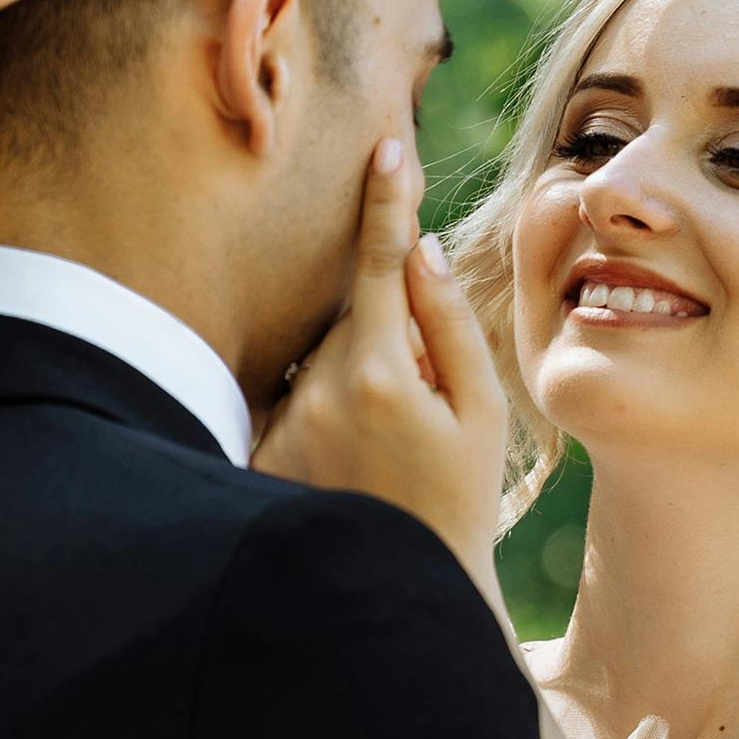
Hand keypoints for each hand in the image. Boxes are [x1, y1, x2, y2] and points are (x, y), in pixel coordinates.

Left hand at [256, 137, 513, 608]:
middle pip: (355, 317)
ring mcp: (281, 420)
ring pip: (325, 359)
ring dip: (361, 384)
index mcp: (382, 373)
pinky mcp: (257, 447)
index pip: (382, 263)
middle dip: (392, 340)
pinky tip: (353, 472)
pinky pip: (297, 400)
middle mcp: (319, 388)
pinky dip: (330, 419)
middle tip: (426, 414)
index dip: (387, 201)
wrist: (395, 592)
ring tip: (388, 457)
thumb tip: (424, 251)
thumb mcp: (482, 416)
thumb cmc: (458, 504)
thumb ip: (451, 327)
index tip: (389, 146)